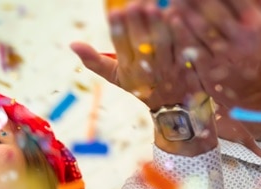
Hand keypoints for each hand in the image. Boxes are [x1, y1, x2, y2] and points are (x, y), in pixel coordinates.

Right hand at [73, 2, 208, 109]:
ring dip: (157, 25)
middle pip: (141, 45)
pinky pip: (184, 47)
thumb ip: (94, 60)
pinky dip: (180, 31)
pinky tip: (175, 15)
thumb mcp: (116, 76)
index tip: (114, 13)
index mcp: (127, 70)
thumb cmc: (141, 84)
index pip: (120, 48)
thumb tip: (72, 44)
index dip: (117, 31)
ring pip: (163, 44)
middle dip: (137, 23)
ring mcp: (169, 68)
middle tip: (133, 4)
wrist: (173, 107)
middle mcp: (147, 70)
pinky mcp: (188, 66)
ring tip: (153, 7)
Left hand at [171, 0, 260, 139]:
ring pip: (203, 27)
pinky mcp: (212, 68)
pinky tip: (170, 18)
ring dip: (185, 10)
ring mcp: (229, 54)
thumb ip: (258, 3)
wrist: (255, 90)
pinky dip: (181, 31)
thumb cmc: (254, 48)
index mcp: (259, 22)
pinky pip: (193, 46)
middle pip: (216, 8)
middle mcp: (246, 37)